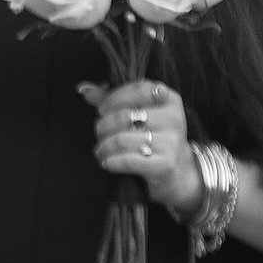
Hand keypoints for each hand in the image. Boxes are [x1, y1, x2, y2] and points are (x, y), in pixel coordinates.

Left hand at [87, 79, 203, 216]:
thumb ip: (111, 98)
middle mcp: (174, 118)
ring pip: (123, 139)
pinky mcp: (165, 165)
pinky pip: (128, 160)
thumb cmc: (154, 135)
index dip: (113, 98)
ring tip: (100, 150)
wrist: (178, 173)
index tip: (101, 109)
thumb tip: (83, 89)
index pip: (137, 89)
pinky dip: (111, 161)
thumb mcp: (139, 112)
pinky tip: (106, 161)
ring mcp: (172, 142)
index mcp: (168, 98)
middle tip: (98, 133)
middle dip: (103, 125)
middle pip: (125, 116)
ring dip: (104, 146)